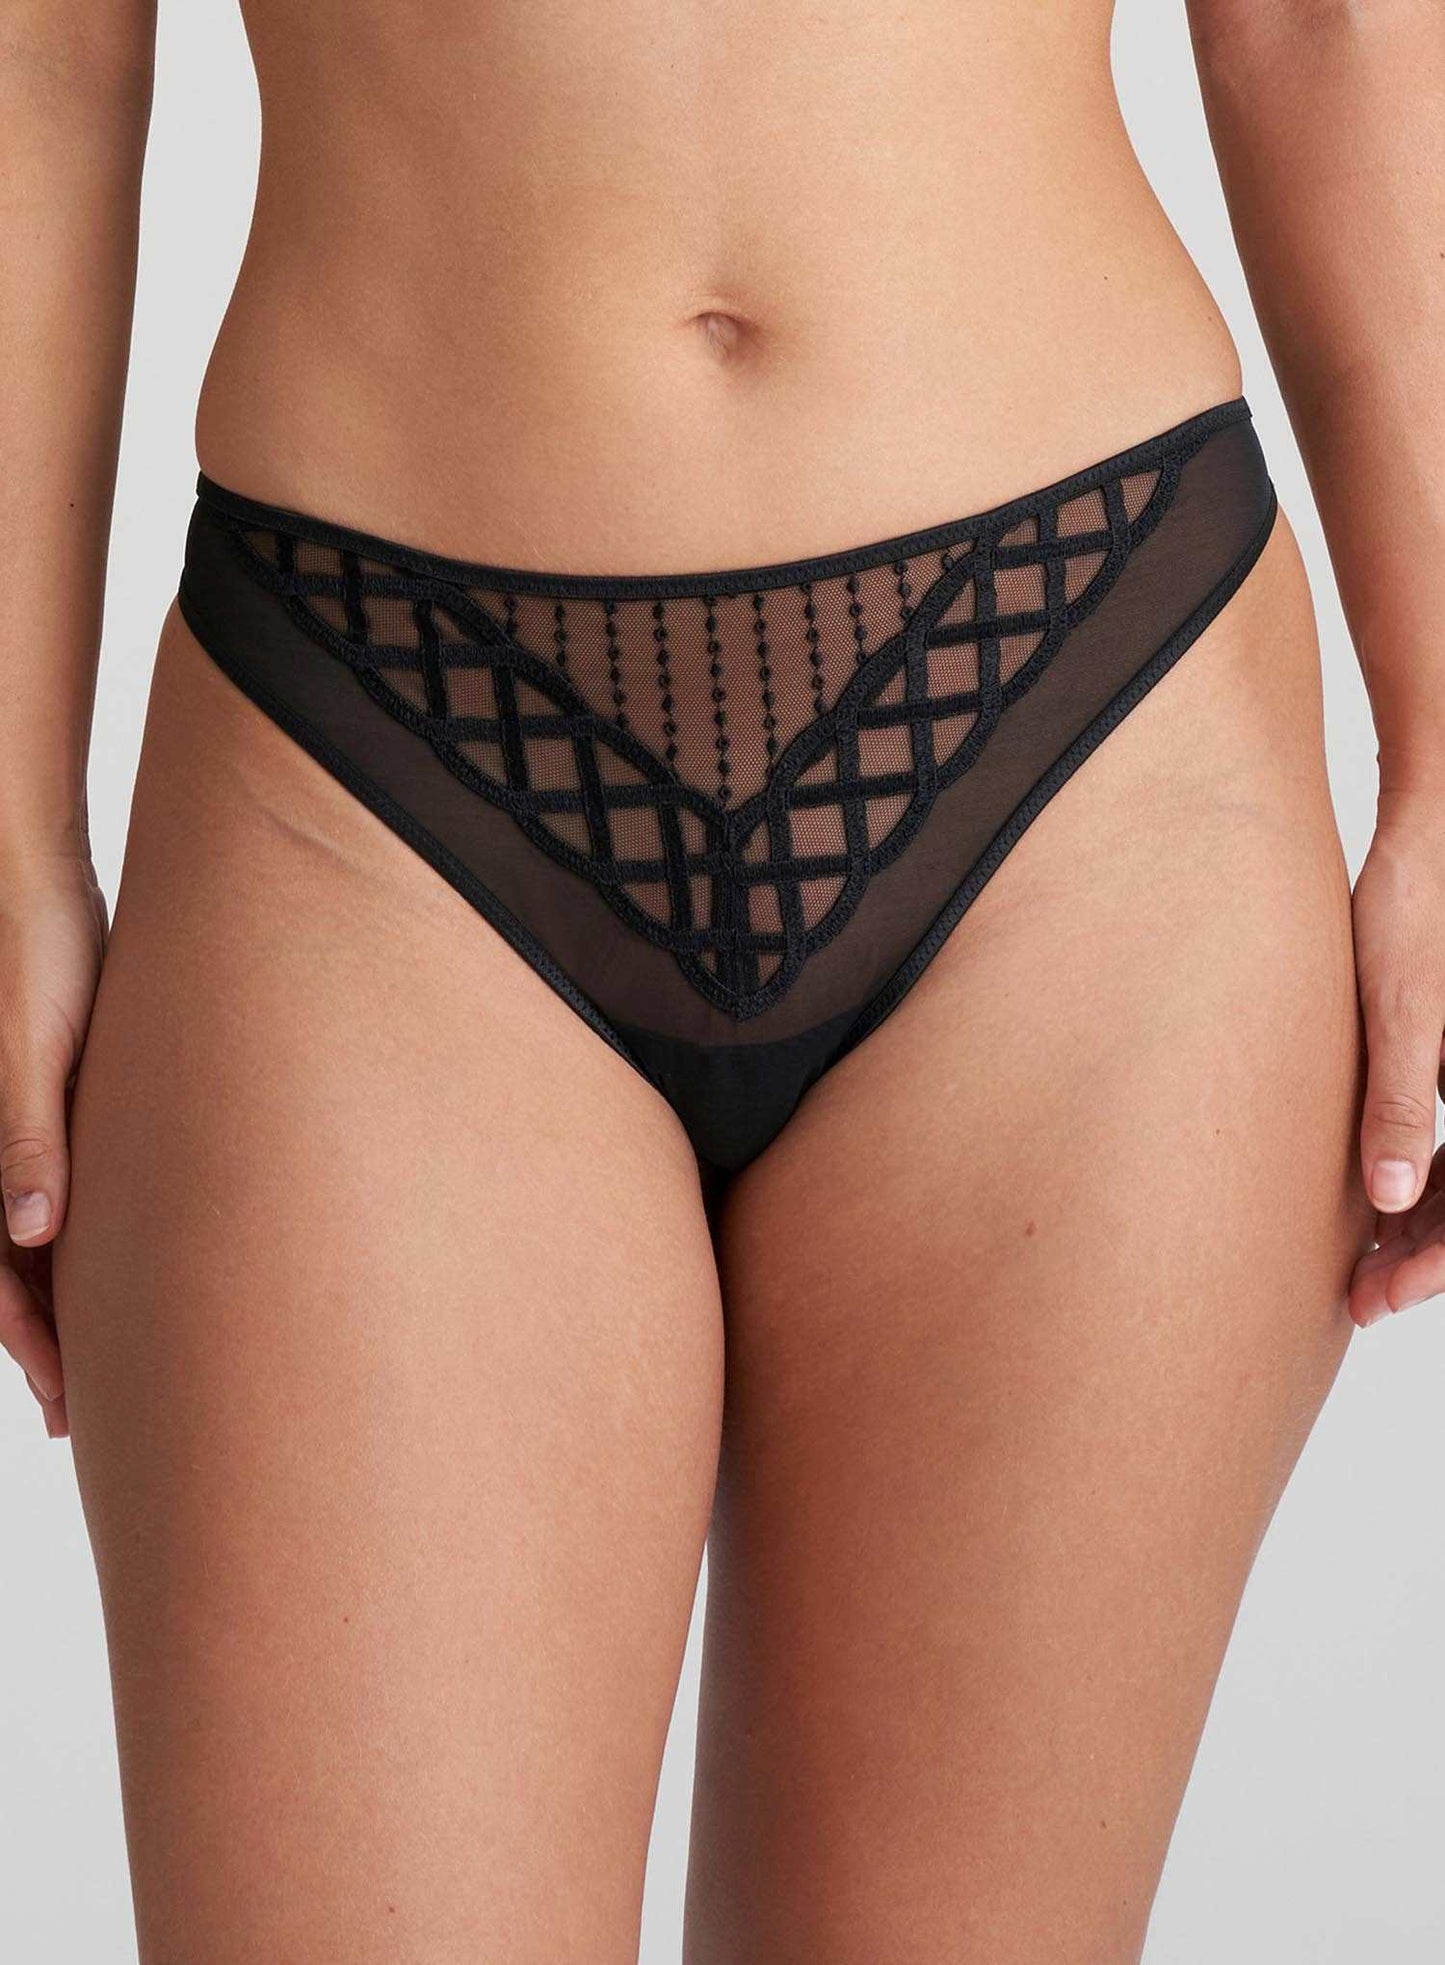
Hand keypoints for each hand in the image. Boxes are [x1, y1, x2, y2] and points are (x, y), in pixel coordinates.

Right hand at [0, 855, 108, 1431]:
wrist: (38, 884)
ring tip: (87, 1368)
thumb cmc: (39, 954)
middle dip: (38, 1344)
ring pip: (26, 1241)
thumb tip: (27, 1236)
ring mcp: (16, 1128)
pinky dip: (66, 1246)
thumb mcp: (36, 1049)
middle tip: (75, 1416)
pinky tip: (96, 1272)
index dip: (27, 1341)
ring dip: (50, 1305)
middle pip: (5, 1269)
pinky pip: (48, 1193)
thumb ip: (28, 1136)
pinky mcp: (46, 1104)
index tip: (65, 1400)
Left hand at [1349, 800, 1444, 1327]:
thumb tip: (1394, 1197)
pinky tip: (1368, 1207)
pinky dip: (1415, 1183)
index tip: (1382, 1296)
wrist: (1423, 842)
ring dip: (1419, 1228)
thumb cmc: (1416, 910)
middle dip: (1425, 1258)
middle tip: (1359, 1297)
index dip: (1439, 1265)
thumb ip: (1400, 1103)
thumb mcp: (1402, 1010)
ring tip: (1356, 1266)